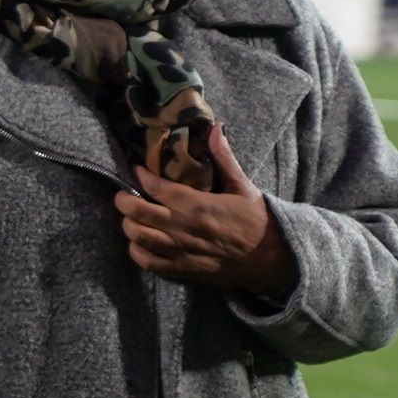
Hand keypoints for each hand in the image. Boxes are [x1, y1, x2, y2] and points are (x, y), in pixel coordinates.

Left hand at [118, 123, 295, 298]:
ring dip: (128, 225)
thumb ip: (224, 158)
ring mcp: (181, 252)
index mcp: (198, 206)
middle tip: (124, 193)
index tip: (135, 168)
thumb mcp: (244, 186)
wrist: (273, 259)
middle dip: (124, 200)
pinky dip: (137, 251)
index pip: (156, 187)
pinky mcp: (183, 270)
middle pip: (138, 213)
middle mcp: (184, 229)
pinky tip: (139, 242)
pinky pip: (148, 263)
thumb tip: (215, 127)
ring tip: (130, 216)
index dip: (140, 176)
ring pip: (138, 238)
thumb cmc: (258, 221)